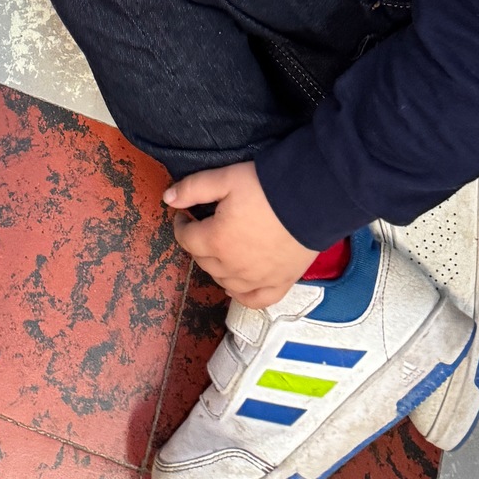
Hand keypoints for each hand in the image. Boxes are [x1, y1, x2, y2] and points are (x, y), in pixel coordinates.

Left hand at [165, 161, 316, 308]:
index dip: (181, 226)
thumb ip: (193, 189)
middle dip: (198, 245)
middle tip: (203, 228)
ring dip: (216, 267)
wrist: (312, 200)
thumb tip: (167, 199)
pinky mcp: (280, 285)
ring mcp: (257, 280)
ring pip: (224, 281)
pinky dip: (241, 294)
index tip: (183, 216)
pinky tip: (236, 284)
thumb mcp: (225, 178)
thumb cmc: (266, 187)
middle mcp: (233, 267)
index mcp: (216, 241)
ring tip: (220, 249)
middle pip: (204, 262)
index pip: (187, 240)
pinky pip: (254, 300)